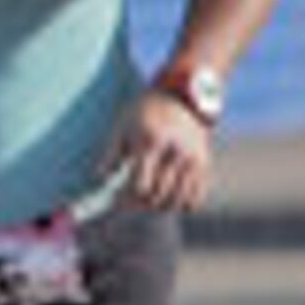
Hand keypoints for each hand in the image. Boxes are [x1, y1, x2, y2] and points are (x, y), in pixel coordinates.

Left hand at [113, 86, 215, 213]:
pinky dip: (182, 205)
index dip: (126, 199)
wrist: (180, 97)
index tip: (116, 198)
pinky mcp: (203, 164)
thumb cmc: (143, 113)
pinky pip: (196, 197)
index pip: (140, 186)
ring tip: (147, 200)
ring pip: (177, 201)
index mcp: (152, 143)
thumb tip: (100, 179)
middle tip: (129, 202)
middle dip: (139, 205)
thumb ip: (110, 154)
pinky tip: (168, 199)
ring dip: (159, 207)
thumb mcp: (121, 128)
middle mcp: (176, 153)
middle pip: (158, 196)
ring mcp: (193, 160)